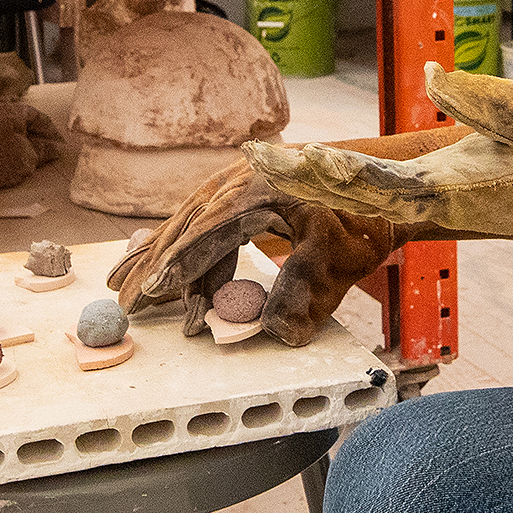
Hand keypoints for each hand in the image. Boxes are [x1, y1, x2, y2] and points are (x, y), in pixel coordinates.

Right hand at [108, 125, 475, 345]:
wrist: (391, 181)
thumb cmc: (368, 216)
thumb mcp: (342, 260)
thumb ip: (307, 294)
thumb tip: (276, 333)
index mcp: (260, 190)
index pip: (207, 231)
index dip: (178, 264)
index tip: (152, 292)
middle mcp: (240, 179)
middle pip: (185, 225)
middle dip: (152, 265)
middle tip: (122, 301)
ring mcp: (239, 180)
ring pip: (188, 223)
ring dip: (160, 258)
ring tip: (124, 288)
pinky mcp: (243, 189)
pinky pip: (205, 222)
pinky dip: (185, 250)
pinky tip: (165, 271)